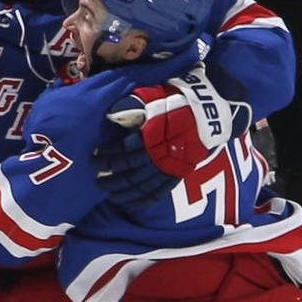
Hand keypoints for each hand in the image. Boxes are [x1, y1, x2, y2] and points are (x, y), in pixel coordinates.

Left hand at [94, 67, 250, 206]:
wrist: (206, 113)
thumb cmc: (175, 102)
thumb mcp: (151, 98)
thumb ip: (130, 106)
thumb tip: (111, 115)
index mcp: (149, 135)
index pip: (121, 150)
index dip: (106, 155)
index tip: (95, 155)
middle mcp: (156, 154)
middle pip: (127, 171)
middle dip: (110, 176)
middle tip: (97, 178)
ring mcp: (167, 167)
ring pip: (139, 185)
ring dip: (121, 191)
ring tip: (108, 192)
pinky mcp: (176, 175)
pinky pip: (156, 193)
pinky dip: (141, 200)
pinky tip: (129, 203)